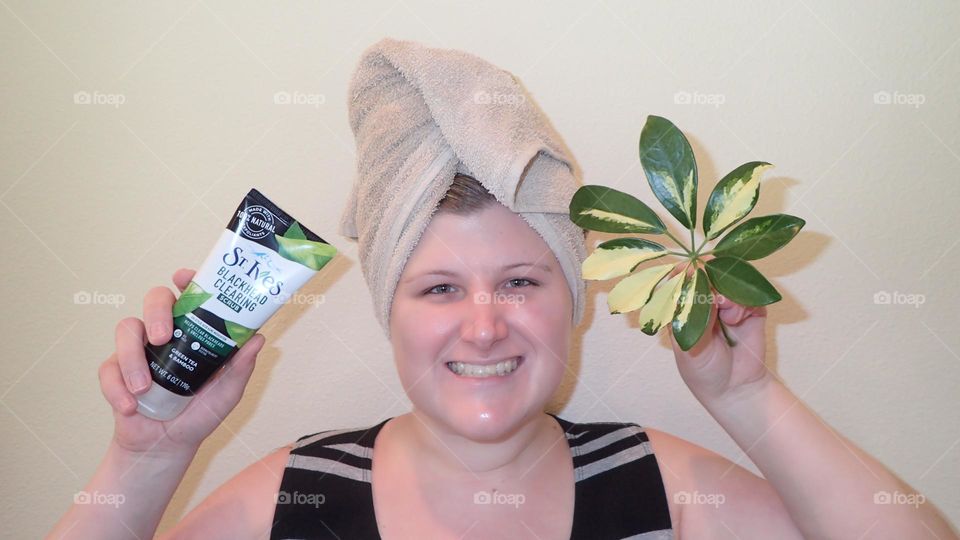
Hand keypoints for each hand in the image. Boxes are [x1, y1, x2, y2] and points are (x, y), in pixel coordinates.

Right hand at [98, 268, 265, 456]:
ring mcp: (138, 349)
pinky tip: (131, 406)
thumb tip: (257, 339)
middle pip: (154, 299)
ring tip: (144, 388)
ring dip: (132, 358)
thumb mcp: (227, 392)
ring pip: (126, 329)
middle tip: (162, 336)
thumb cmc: (200, 413)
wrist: (168, 445)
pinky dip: (117, 388)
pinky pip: (108, 368)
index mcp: (193, 330)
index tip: (183, 277)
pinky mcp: (116, 371)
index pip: (188, 295)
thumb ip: (240, 367)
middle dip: (156, 312)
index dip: (186, 281)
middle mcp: (165, 332)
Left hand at [668, 264, 772, 405]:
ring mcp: (729, 303)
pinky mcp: (751, 308)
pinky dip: (743, 305)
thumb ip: (691, 310)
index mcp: (684, 305)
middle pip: (708, 272)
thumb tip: (693, 278)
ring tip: (726, 319)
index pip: (681, 278)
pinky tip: (736, 322)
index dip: (685, 271)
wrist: (734, 388)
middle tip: (713, 297)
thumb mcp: (686, 341)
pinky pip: (750, 293)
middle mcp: (706, 300)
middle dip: (710, 279)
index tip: (688, 269)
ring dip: (728, 296)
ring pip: (730, 280)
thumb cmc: (702, 368)